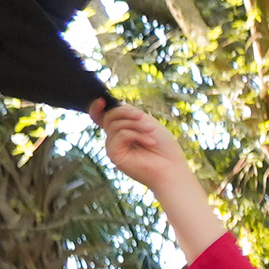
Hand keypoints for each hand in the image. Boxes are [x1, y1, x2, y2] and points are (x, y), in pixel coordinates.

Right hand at [89, 102, 219, 244]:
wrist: (172, 168)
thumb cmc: (164, 147)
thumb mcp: (146, 122)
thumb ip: (129, 114)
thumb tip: (114, 105)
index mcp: (121, 130)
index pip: (102, 117)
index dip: (96, 107)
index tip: (101, 100)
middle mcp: (114, 139)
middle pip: (110, 116)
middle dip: (128, 113)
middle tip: (146, 120)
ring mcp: (113, 147)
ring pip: (115, 124)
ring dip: (137, 125)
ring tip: (151, 133)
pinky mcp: (114, 155)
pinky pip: (120, 135)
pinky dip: (136, 135)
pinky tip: (149, 143)